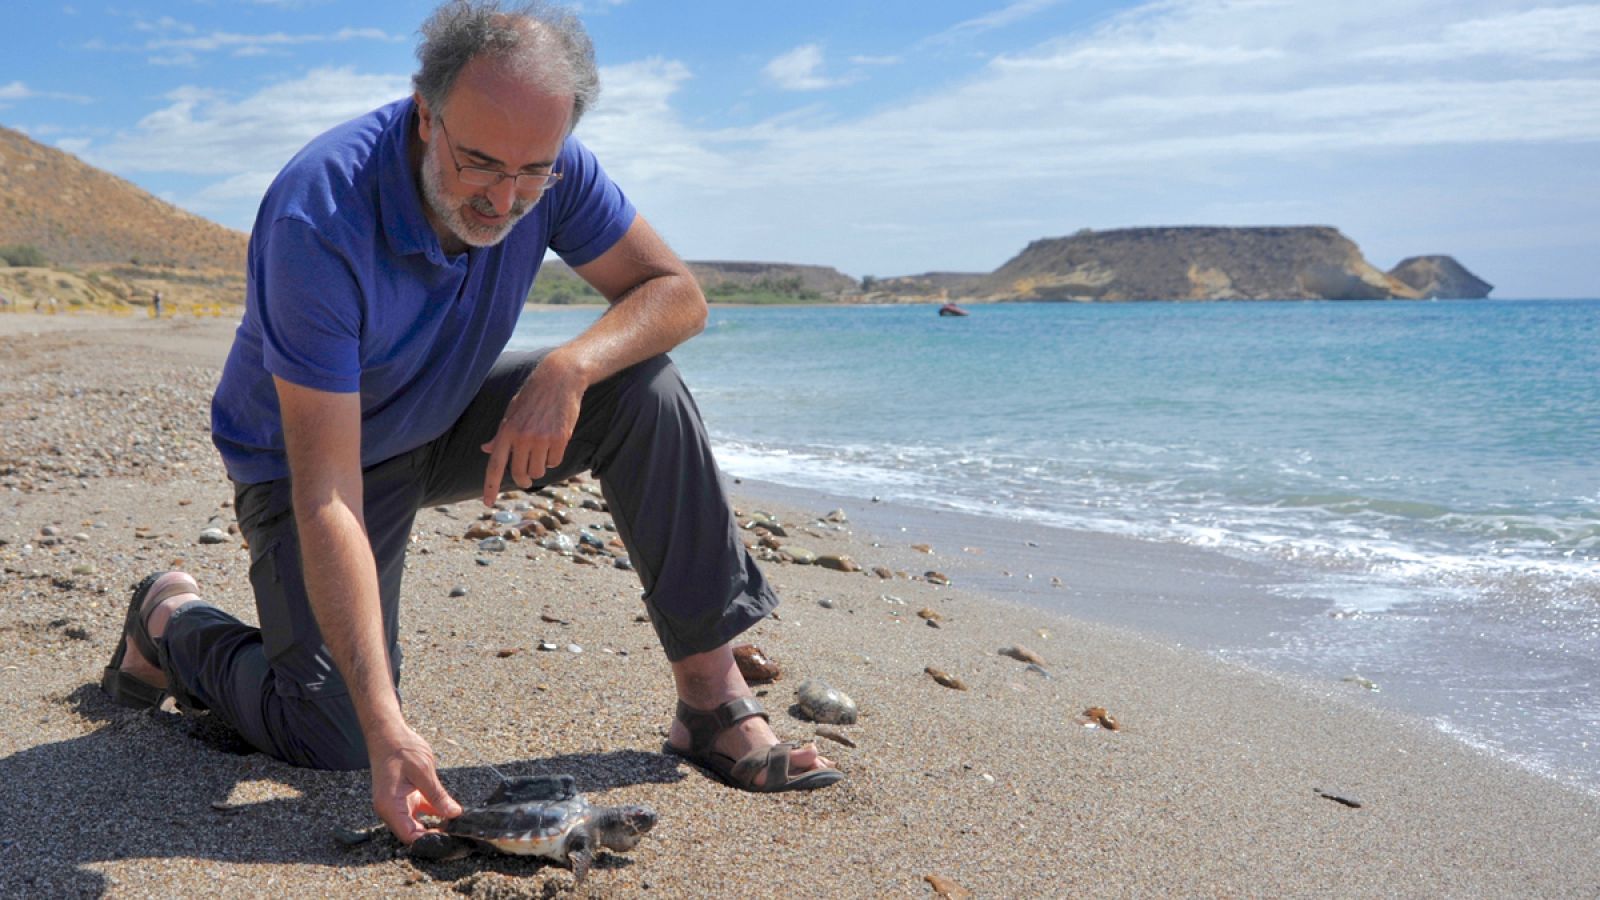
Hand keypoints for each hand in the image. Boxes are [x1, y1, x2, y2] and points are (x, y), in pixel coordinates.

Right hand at [368, 725, 462, 845]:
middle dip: (434, 835)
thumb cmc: (401, 749)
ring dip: (434, 825)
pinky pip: (419, 811)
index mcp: (390, 806)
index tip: (450, 838)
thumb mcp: (423, 771)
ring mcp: (397, 804)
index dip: (429, 840)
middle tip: (457, 833)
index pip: (409, 836)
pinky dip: (433, 812)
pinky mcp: (404, 797)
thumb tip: (453, 814)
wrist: (388, 733)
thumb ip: (437, 795)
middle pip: (412, 833)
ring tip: (456, 825)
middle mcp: (390, 809)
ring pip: (416, 823)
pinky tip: (450, 812)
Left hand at [481, 351, 587, 505]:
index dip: (490, 487)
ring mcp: (541, 438)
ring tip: (542, 452)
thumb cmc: (532, 396)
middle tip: (526, 480)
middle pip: (519, 473)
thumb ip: (500, 435)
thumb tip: (486, 449)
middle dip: (523, 480)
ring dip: (540, 468)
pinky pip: (555, 462)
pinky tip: (554, 443)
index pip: (495, 465)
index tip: (487, 503)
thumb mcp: (511, 412)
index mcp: (506, 431)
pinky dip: (554, 458)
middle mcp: (522, 437)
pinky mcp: (559, 438)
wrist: (559, 379)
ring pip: (538, 471)